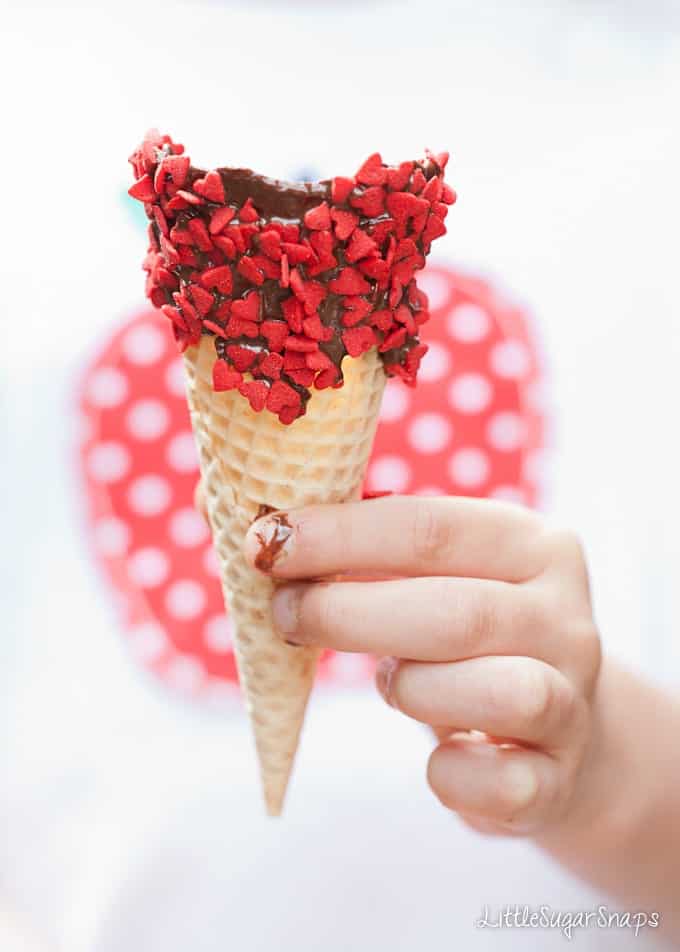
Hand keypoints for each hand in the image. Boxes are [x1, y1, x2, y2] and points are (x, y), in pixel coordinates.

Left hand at [242, 494, 601, 836]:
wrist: (557, 728)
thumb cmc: (468, 637)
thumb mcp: (434, 576)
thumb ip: (364, 551)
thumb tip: (245, 521)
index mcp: (533, 546)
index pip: (433, 528)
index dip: (341, 536)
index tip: (266, 541)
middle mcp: (565, 619)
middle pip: (458, 613)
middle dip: (349, 613)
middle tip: (285, 613)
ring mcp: (573, 702)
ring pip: (498, 692)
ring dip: (412, 687)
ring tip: (387, 680)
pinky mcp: (558, 779)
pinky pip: (502, 783)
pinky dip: (452, 774)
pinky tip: (437, 757)